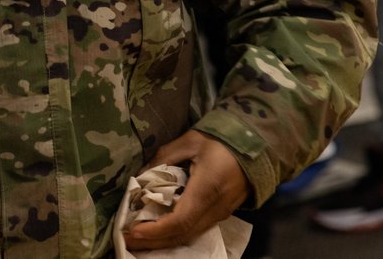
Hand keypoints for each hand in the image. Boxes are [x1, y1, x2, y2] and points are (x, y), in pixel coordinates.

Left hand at [122, 130, 249, 251]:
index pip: (180, 221)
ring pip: (190, 236)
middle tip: (126, 240)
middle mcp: (215, 209)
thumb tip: (140, 176)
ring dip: (163, 241)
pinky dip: (175, 235)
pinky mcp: (221, 214)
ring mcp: (221, 215)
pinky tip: (160, 232)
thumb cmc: (220, 141)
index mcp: (206, 190)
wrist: (256, 146)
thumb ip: (163, 158)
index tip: (133, 231)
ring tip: (138, 239)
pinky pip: (196, 231)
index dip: (155, 230)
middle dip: (153, 241)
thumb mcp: (189, 142)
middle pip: (183, 235)